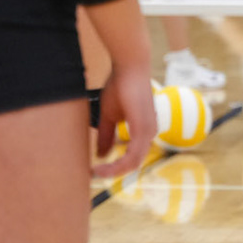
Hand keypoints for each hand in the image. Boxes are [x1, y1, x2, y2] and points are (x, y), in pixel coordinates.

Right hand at [92, 62, 154, 178]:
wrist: (129, 67)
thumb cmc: (121, 86)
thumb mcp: (110, 115)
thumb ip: (107, 135)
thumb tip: (102, 155)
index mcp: (143, 130)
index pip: (131, 157)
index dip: (114, 166)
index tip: (95, 170)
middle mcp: (149, 133)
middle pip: (133, 163)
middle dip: (113, 172)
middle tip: (94, 174)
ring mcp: (148, 132)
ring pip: (133, 163)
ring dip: (114, 171)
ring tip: (96, 172)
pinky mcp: (144, 129)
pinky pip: (133, 156)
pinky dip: (118, 164)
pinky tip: (102, 165)